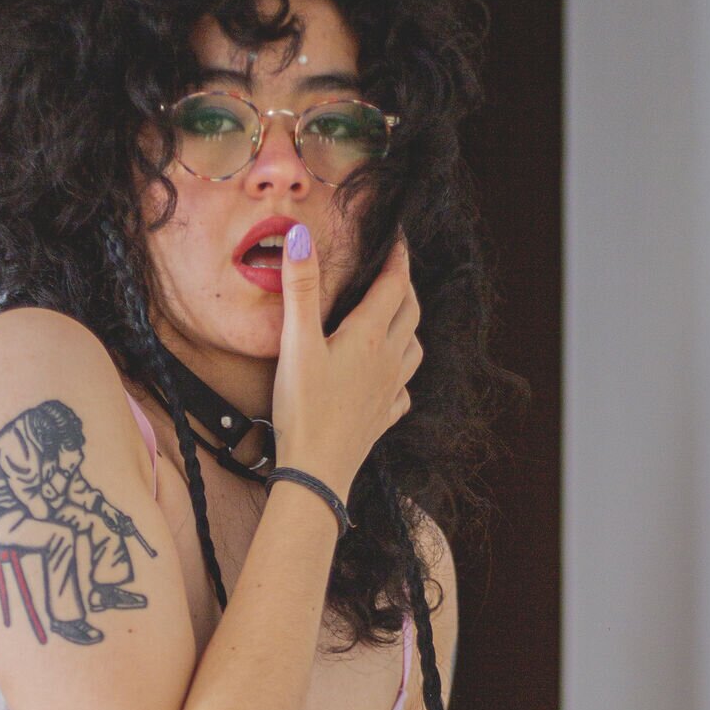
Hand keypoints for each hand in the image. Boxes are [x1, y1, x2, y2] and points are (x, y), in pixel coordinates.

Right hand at [271, 225, 421, 497]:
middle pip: (409, 312)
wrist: (317, 472)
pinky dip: (401, 374)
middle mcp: (388, 359)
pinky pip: (403, 390)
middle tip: (394, 270)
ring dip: (408, 326)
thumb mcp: (296, 343)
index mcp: (368, 335)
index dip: (398, 257)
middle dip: (404, 286)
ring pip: (413, 348)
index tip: (399, 236)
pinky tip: (389, 377)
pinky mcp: (383, 417)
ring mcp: (390, 390)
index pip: (393, 284)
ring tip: (395, 317)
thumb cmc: (303, 409)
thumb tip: (302, 238)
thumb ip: (300, 289)